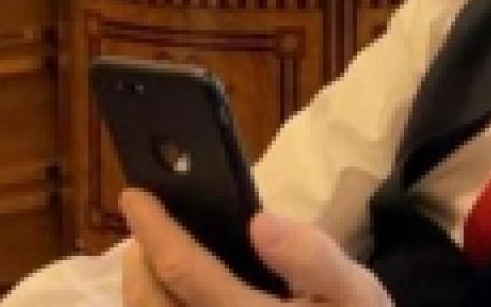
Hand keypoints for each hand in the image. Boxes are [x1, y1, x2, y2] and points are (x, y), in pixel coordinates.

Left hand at [120, 189, 391, 305]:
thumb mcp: (355, 293)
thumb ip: (313, 257)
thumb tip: (260, 222)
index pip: (183, 270)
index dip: (153, 229)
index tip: (135, 194)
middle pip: (150, 301)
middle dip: (140, 258)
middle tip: (147, 226)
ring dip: (144, 288)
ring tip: (157, 256)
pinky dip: (160, 305)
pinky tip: (174, 292)